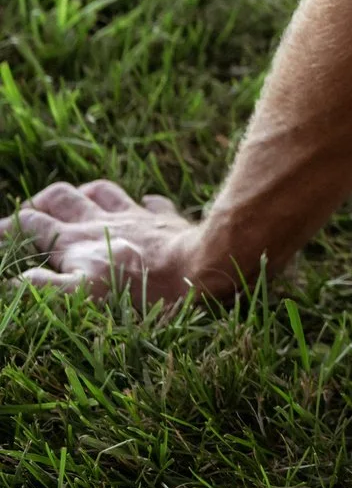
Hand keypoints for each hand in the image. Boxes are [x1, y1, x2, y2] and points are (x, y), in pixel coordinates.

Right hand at [7, 180, 223, 304]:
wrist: (196, 270)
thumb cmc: (136, 289)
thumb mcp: (77, 296)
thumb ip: (41, 286)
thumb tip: (13, 280)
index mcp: (74, 240)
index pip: (31, 224)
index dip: (8, 227)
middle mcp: (101, 221)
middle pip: (62, 197)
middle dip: (41, 200)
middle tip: (31, 210)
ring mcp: (135, 217)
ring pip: (102, 191)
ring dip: (85, 192)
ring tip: (77, 199)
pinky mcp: (165, 220)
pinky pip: (152, 202)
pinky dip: (142, 203)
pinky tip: (143, 205)